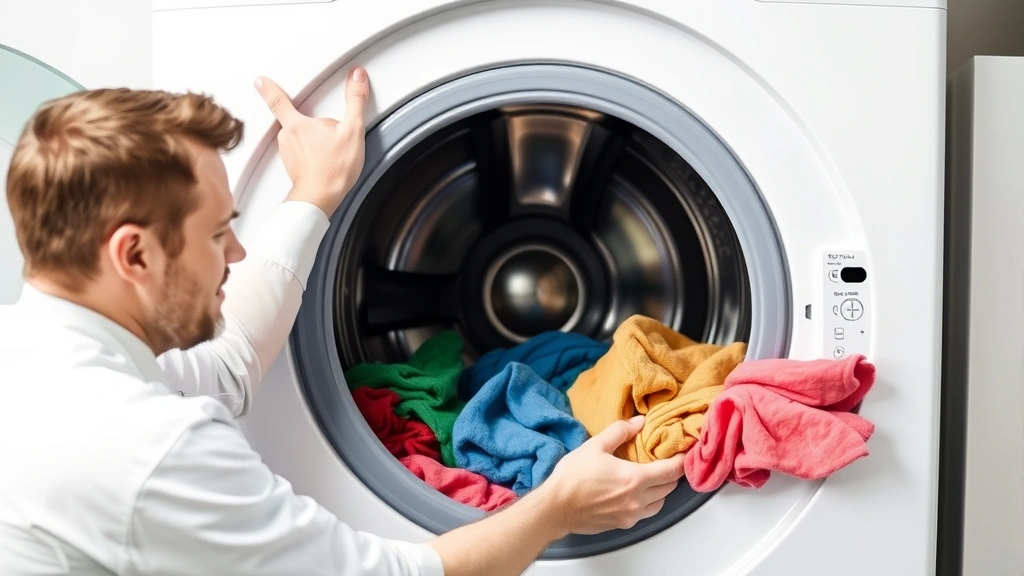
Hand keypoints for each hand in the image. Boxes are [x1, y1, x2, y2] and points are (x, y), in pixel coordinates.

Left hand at [255, 67, 369, 215]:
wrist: (321, 198)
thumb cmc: (333, 169)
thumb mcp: (352, 130)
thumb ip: (355, 101)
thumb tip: (357, 78)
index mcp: (298, 125)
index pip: (278, 100)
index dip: (268, 88)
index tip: (260, 81)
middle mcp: (288, 138)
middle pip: (297, 120)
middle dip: (313, 123)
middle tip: (330, 135)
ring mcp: (288, 153)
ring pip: (299, 137)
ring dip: (313, 140)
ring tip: (330, 150)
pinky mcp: (292, 165)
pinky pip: (300, 152)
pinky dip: (311, 153)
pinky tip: (324, 161)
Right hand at [539, 415, 684, 534]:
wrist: (555, 508)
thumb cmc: (572, 478)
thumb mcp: (595, 446)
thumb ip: (619, 431)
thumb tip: (638, 422)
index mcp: (634, 478)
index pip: (671, 471)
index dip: (681, 461)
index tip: (684, 452)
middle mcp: (637, 500)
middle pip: (669, 488)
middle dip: (672, 474)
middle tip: (668, 462)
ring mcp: (631, 515)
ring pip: (660, 503)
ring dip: (661, 490)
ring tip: (654, 478)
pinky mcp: (622, 524)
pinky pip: (645, 513)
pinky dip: (648, 502)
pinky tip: (636, 493)